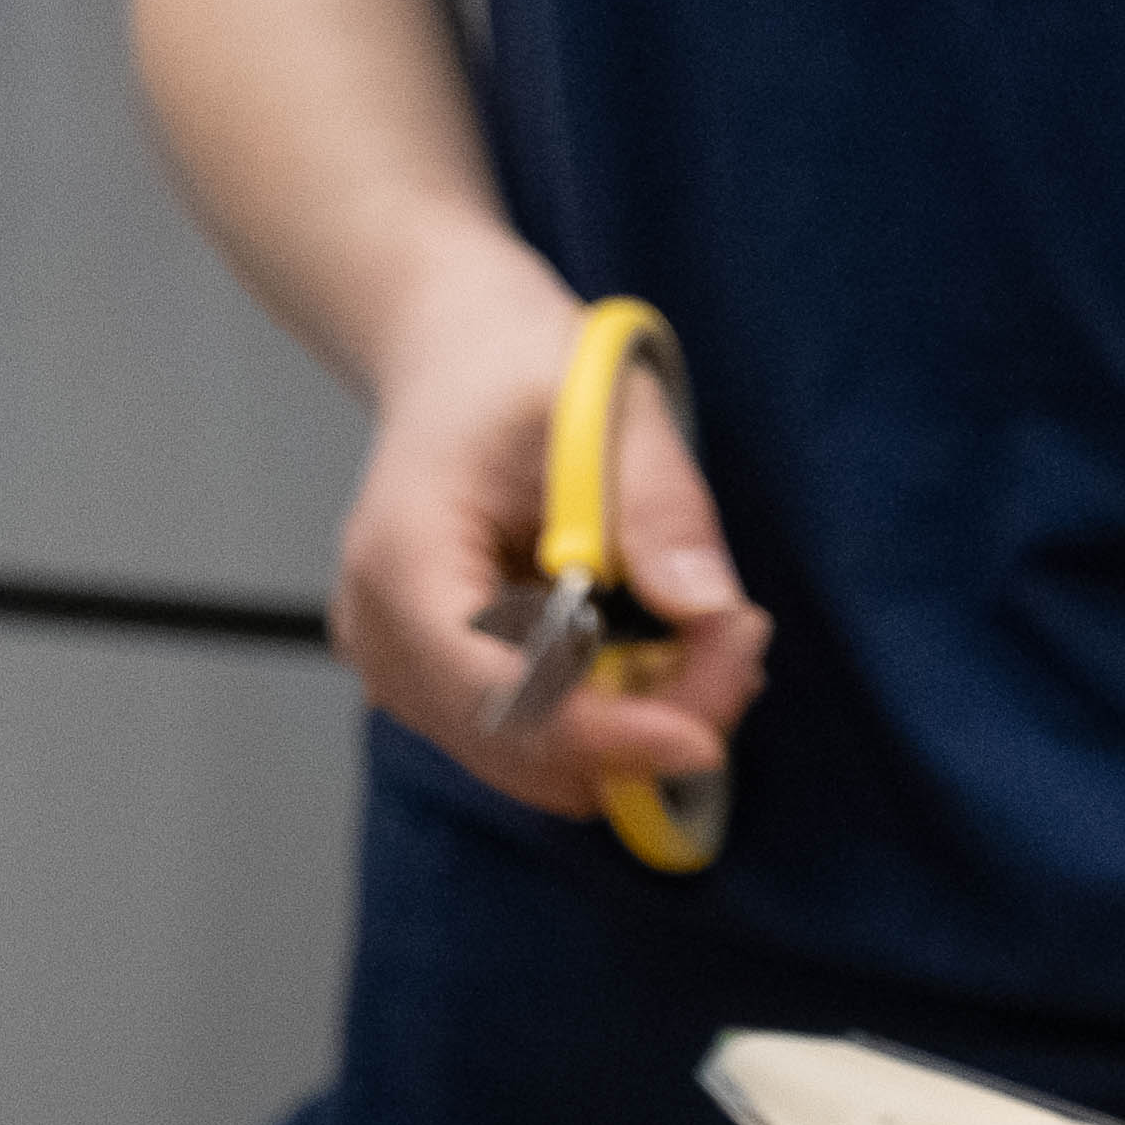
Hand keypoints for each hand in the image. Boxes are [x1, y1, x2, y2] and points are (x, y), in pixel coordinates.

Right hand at [328, 249, 776, 820]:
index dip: (604, 735)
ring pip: (543, 762)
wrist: (460, 363)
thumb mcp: (610, 408)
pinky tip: (660, 645)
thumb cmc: (523, 374)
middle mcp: (383, 633)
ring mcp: (403, 669)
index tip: (703, 740)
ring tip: (709, 630)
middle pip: (527, 747)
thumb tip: (707, 609)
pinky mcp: (441, 686)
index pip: (497, 695)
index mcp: (405, 560)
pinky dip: (616, 714)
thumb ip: (660, 507)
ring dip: (643, 721)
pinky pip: (541, 740)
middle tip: (741, 637)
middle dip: (651, 723)